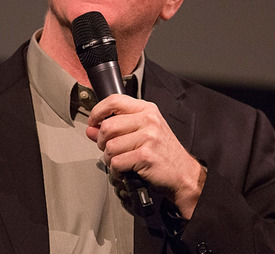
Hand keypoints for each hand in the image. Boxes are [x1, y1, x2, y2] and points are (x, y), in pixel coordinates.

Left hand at [86, 94, 205, 217]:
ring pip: (110, 146)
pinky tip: (124, 170)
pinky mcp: (146, 156)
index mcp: (147, 110)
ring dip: (109, 158)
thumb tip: (91, 129)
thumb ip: (116, 128)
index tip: (93, 122)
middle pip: (107, 126)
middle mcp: (148, 120)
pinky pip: (117, 162)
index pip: (114, 101)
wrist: (184, 173)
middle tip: (108, 148)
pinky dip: (116, 170)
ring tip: (119, 161)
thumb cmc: (163, 152)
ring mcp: (148, 137)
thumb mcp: (142, 133)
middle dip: (101, 141)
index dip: (97, 111)